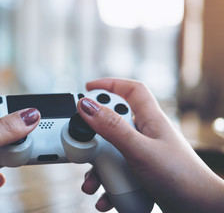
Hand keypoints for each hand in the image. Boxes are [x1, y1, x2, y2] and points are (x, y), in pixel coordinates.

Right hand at [79, 78, 223, 211]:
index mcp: (151, 120)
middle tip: (86, 144)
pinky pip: (117, 173)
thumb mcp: (140, 150)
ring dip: (97, 167)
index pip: (132, 90)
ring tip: (91, 183)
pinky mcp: (140, 173)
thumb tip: (87, 106)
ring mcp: (143, 154)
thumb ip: (112, 128)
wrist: (199, 209)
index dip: (111, 84)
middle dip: (96, 135)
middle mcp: (146, 134)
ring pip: (112, 151)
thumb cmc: (180, 178)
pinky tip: (103, 196)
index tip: (88, 89)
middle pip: (114, 122)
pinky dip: (107, 184)